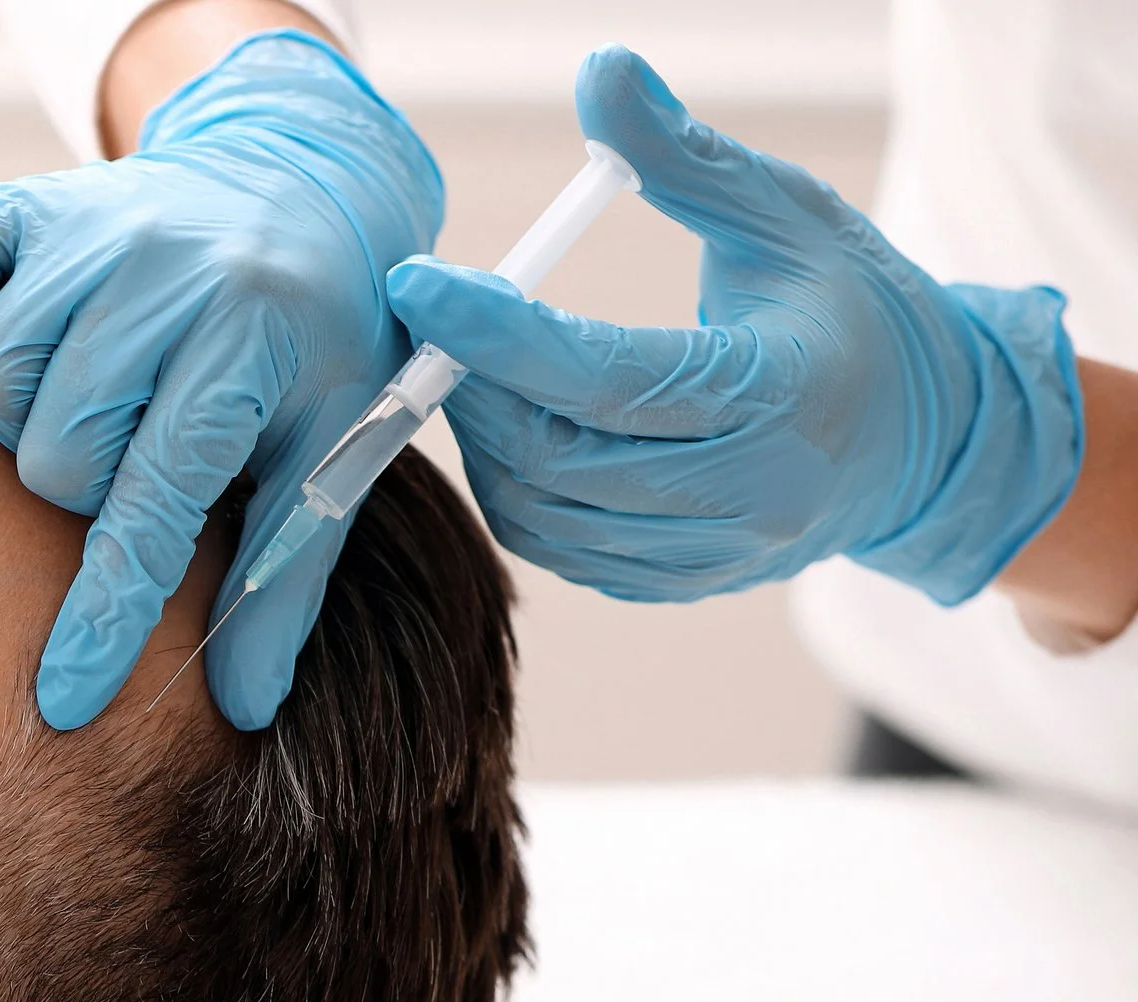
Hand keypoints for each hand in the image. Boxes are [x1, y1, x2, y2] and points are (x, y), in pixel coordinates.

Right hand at [0, 30, 440, 729]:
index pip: (157, 507)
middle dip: (85, 482)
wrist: (299, 181)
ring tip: (95, 391)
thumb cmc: (319, 334)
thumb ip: (288, 574)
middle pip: (53, 455)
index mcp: (251, 343)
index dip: (106, 615)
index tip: (64, 702)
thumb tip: (246, 708)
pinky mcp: (26, 200)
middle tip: (137, 443)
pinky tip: (32, 329)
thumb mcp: (333, 444)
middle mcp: (164, 276)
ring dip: (31, 413)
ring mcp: (87, 228)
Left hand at [384, 46, 1084, 607]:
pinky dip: (519, 490)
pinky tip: (523, 428)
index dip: (494, 333)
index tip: (418, 285)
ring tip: (481, 371)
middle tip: (440, 325)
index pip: (602, 376)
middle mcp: (750, 492)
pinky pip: (561, 550)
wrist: (927, 435)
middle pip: (554, 458)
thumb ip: (683, 155)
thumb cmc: (851, 306)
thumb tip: (601, 73)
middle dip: (474, 388)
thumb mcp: (784, 212)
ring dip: (486, 442)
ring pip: (542, 515)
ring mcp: (716, 552)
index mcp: (778, 393)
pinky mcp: (683, 584)